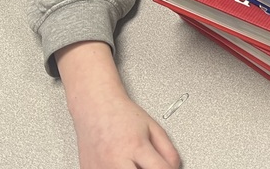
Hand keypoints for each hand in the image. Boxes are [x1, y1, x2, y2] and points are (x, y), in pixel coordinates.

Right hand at [57, 41, 181, 168]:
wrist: (95, 107)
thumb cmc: (121, 114)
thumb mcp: (152, 127)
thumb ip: (168, 150)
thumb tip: (175, 166)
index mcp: (136, 146)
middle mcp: (116, 160)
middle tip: (149, 166)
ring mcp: (101, 168)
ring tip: (133, 163)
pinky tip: (120, 163)